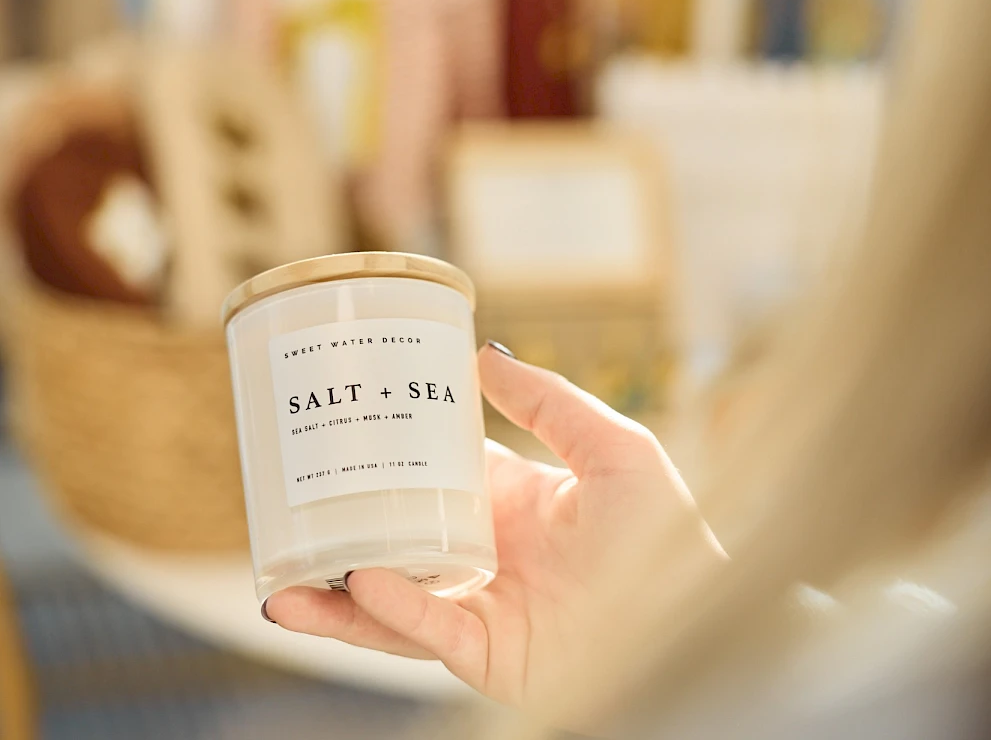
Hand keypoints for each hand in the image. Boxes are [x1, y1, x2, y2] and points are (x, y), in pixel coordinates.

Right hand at [264, 343, 720, 705]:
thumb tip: (483, 352)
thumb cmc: (667, 535)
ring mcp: (480, 605)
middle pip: (394, 535)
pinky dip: (390, 609)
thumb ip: (549, 402)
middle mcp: (485, 553)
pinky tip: (357, 581)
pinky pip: (426, 631)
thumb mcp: (614, 448)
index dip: (386, 451)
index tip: (338, 425)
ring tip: (277, 571)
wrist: (698, 620)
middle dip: (339, 524)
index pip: (432, 471)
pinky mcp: (486, 653)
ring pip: (388, 598)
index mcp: (511, 502)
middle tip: (286, 497)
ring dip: (333, 588)